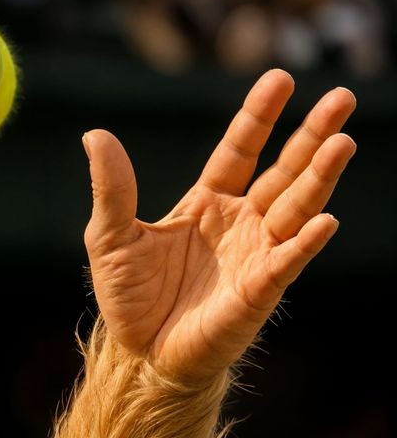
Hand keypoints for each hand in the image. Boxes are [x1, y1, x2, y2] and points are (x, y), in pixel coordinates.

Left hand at [84, 70, 355, 382]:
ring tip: (342, 143)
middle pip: (284, 169)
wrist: (141, 357)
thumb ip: (112, 190)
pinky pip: (288, 261)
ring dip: (319, 177)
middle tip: (342, 98)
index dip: (259, 116)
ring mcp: (256, 253)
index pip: (240, 149)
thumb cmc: (130, 299)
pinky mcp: (260, 289)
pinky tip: (323, 222)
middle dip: (312, 134)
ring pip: (296, 207)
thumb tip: (94, 135)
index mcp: (208, 203)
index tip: (279, 79)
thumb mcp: (110, 239)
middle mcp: (241, 222)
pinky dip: (305, 242)